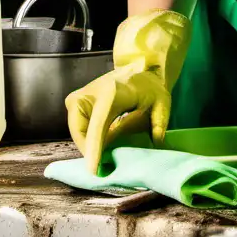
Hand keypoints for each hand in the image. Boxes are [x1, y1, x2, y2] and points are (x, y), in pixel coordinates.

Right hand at [66, 56, 171, 174]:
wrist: (137, 66)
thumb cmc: (149, 86)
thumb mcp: (161, 102)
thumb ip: (159, 122)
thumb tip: (156, 143)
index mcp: (111, 93)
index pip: (98, 126)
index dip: (94, 148)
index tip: (93, 170)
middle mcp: (90, 93)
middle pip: (82, 132)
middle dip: (91, 151)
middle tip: (107, 165)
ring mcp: (79, 96)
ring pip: (77, 132)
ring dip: (89, 145)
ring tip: (106, 153)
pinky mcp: (74, 101)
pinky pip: (77, 127)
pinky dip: (87, 138)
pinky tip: (101, 142)